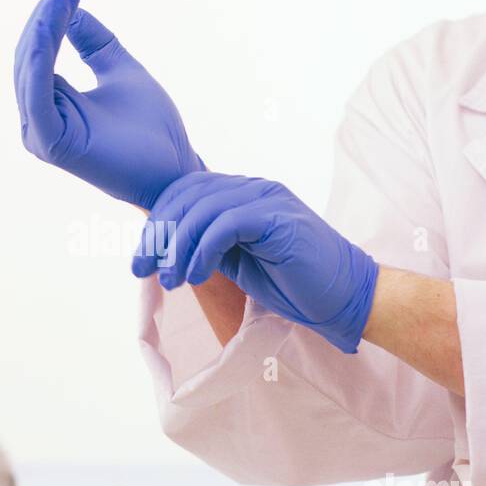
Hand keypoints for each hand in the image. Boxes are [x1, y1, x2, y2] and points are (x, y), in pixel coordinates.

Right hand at [13, 0, 204, 209]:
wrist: (176, 168)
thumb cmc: (153, 128)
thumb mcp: (120, 70)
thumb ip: (94, 43)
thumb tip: (70, 10)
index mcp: (50, 106)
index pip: (38, 55)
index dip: (49, 19)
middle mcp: (38, 122)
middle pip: (29, 59)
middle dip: (45, 19)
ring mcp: (41, 136)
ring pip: (31, 71)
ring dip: (44, 30)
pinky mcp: (51, 144)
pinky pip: (38, 93)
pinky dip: (43, 57)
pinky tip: (54, 26)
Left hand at [132, 172, 379, 353]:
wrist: (344, 297)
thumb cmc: (293, 283)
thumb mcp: (236, 261)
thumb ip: (206, 245)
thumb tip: (164, 248)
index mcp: (241, 194)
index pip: (185, 191)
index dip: (156, 221)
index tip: (141, 259)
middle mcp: (253, 188)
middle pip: (188, 195)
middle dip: (157, 233)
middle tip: (142, 269)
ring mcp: (267, 199)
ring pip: (202, 208)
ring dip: (176, 247)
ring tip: (170, 279)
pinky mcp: (277, 217)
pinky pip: (225, 223)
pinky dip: (202, 250)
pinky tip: (196, 276)